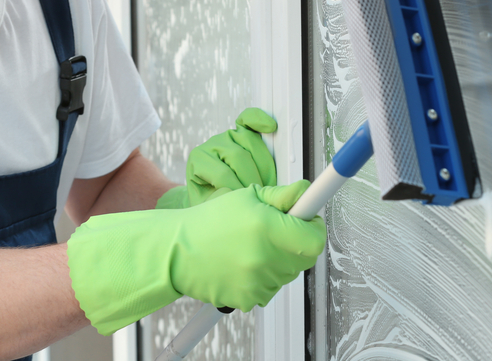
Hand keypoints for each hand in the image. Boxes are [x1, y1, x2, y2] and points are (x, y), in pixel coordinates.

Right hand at [68, 180, 324, 334]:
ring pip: (288, 273)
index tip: (307, 221)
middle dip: (296, 242)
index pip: (315, 238)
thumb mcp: (246, 198)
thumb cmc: (208, 222)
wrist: (176, 252)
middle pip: (305, 257)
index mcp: (267, 228)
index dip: (313, 227)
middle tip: (275, 230)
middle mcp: (265, 258)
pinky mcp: (249, 299)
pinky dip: (263, 277)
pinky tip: (242, 264)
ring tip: (251, 247)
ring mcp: (257, 282)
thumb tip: (307, 193)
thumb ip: (281, 196)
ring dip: (279, 260)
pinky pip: (270, 288)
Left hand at [156, 108, 277, 208]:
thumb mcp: (207, 206)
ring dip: (265, 166)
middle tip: (260, 196)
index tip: (247, 203)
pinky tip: (270, 126)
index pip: (224, 174)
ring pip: (251, 142)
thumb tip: (233, 193)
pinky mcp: (240, 131)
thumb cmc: (209, 200)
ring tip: (267, 183)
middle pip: (239, 157)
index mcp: (199, 160)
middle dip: (254, 179)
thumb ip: (217, 201)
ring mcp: (227, 136)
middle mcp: (212, 144)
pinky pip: (249, 120)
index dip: (239, 189)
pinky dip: (259, 120)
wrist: (210, 193)